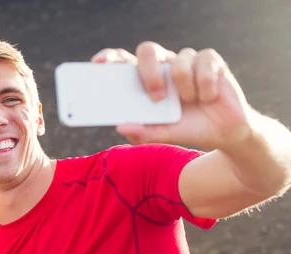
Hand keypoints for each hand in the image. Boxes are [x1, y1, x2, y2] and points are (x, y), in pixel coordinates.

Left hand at [91, 42, 253, 150]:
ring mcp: (186, 61)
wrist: (224, 132)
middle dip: (149, 71)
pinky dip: (205, 85)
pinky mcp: (210, 60)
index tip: (98, 63)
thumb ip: (143, 132)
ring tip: (191, 103)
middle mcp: (164, 66)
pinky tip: (208, 97)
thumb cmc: (188, 128)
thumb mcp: (163, 134)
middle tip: (156, 97)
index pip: (123, 60)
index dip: (110, 57)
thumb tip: (121, 126)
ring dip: (185, 88)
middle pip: (148, 50)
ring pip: (179, 60)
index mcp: (146, 79)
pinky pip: (203, 64)